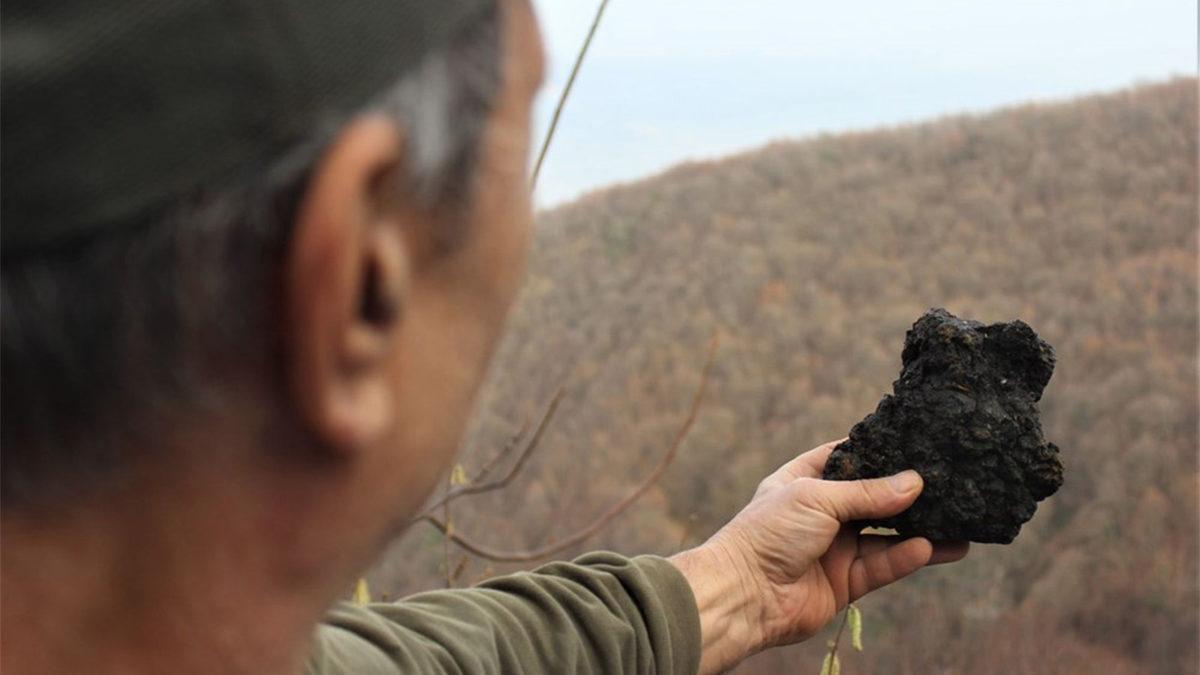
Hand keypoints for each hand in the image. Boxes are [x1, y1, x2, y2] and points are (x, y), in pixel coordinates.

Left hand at [670, 440, 968, 673]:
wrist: (745, 595)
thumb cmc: (768, 533)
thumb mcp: (817, 498)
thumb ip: (868, 493)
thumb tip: (915, 483)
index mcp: (803, 481)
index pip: (845, 457)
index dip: (877, 450)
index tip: (915, 440)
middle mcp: (820, 513)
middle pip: (873, 498)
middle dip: (907, 493)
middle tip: (949, 482)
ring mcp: (834, 548)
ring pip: (886, 535)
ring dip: (921, 529)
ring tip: (961, 521)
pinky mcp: (844, 582)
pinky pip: (882, 566)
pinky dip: (907, 557)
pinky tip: (935, 547)